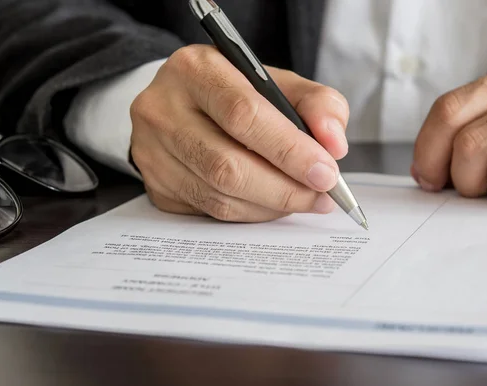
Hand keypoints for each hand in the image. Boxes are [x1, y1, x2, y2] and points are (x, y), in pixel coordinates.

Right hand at [130, 45, 348, 221]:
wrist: (180, 104)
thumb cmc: (235, 93)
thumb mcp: (278, 83)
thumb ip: (317, 105)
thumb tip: (334, 146)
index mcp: (196, 70)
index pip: (244, 114)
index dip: (290, 150)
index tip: (327, 173)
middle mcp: (163, 109)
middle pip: (227, 165)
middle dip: (285, 188)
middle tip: (321, 196)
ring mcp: (152, 151)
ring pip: (219, 195)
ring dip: (271, 206)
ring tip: (304, 199)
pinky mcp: (155, 184)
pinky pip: (210, 211)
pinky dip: (250, 214)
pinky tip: (270, 204)